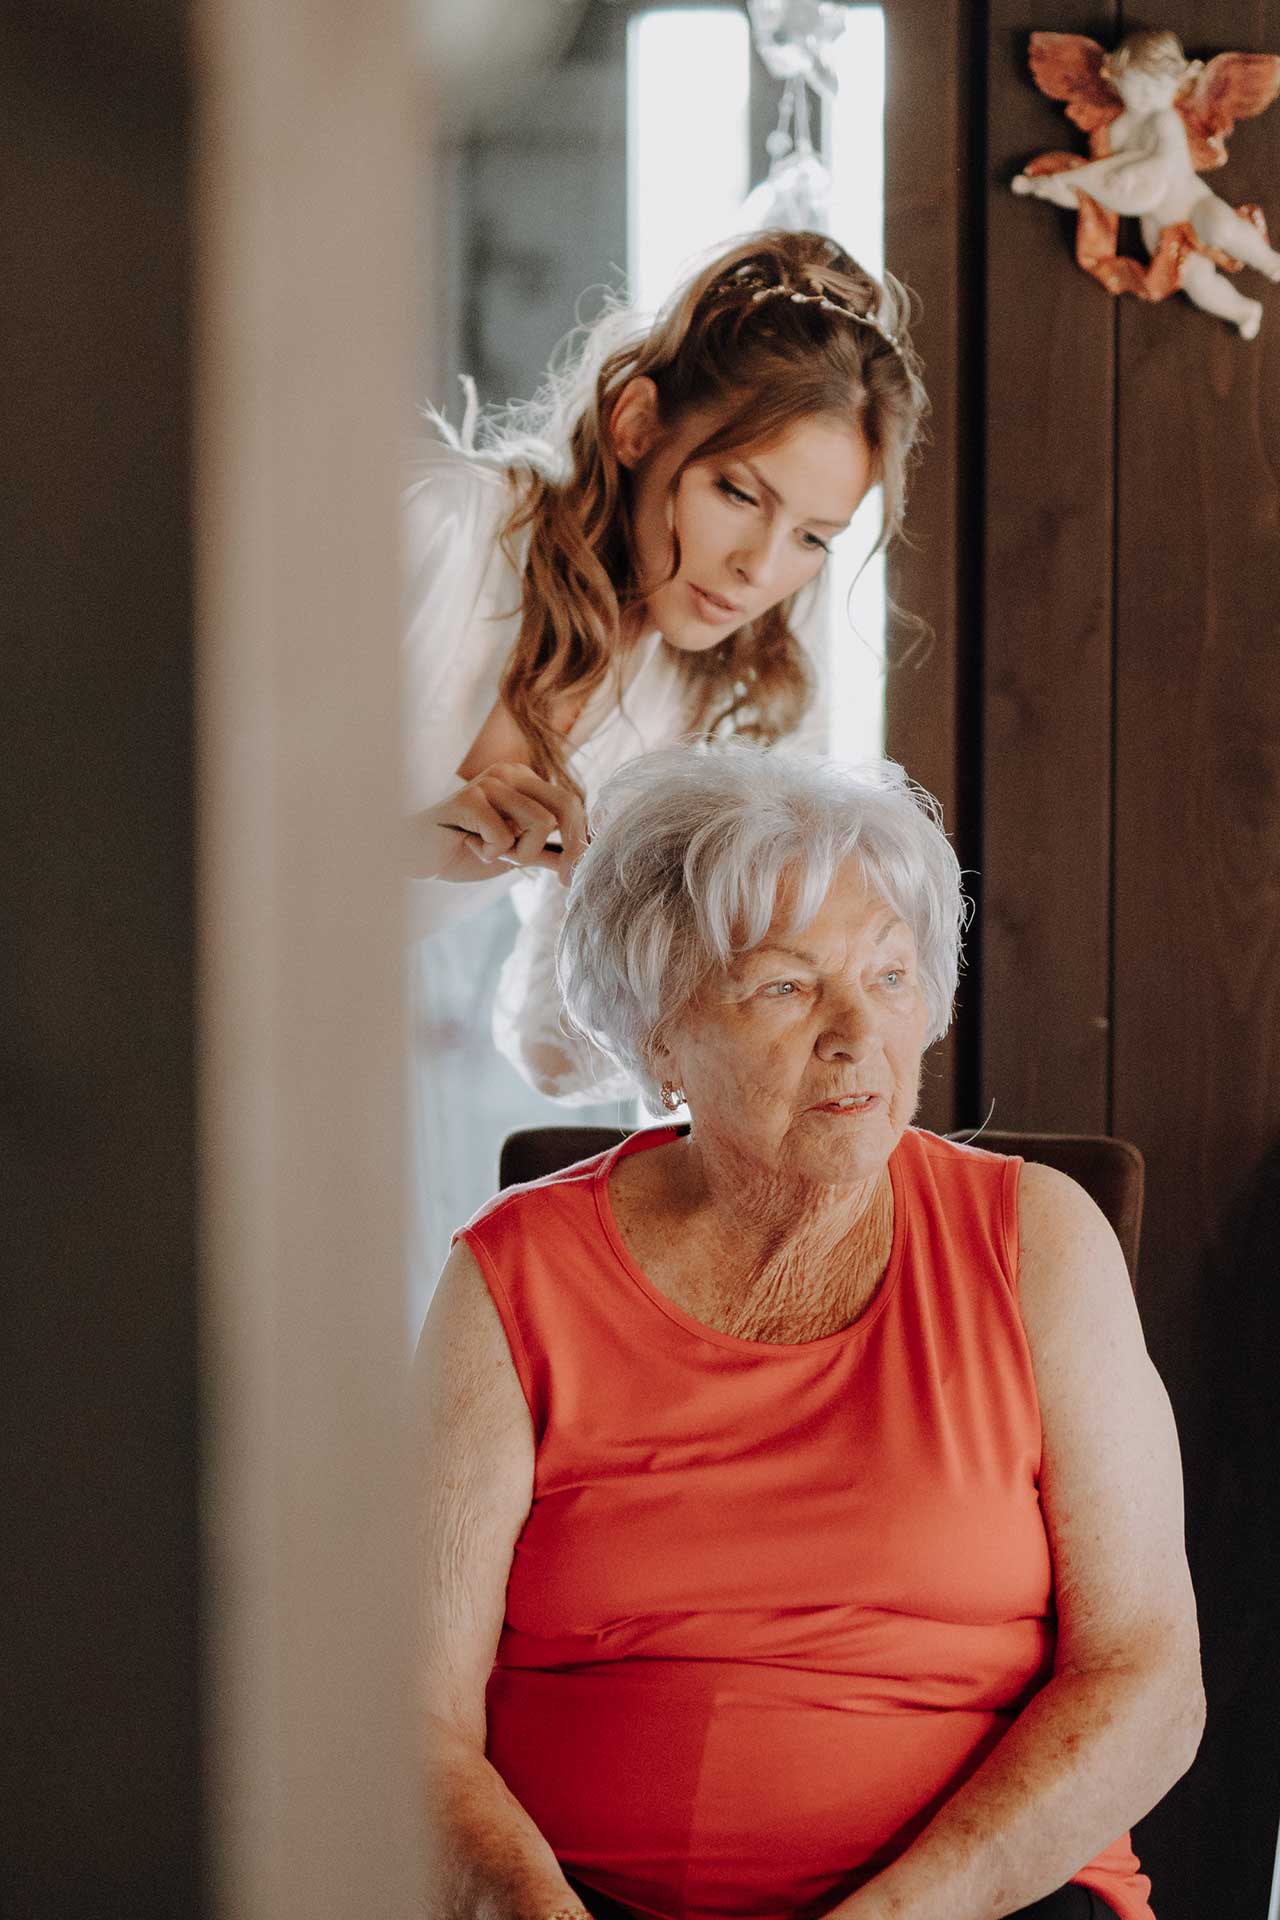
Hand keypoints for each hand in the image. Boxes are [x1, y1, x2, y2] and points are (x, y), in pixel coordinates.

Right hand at [406, 762, 588, 886]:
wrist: (416, 855)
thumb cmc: (463, 850)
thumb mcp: (516, 852)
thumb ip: (548, 851)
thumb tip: (587, 858)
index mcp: (525, 780)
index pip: (571, 804)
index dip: (579, 843)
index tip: (571, 878)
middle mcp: (511, 773)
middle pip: (566, 807)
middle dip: (567, 849)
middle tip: (556, 876)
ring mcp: (489, 782)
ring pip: (541, 824)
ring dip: (520, 853)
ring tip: (492, 852)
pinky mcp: (468, 798)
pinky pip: (504, 836)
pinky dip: (491, 854)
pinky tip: (471, 847)